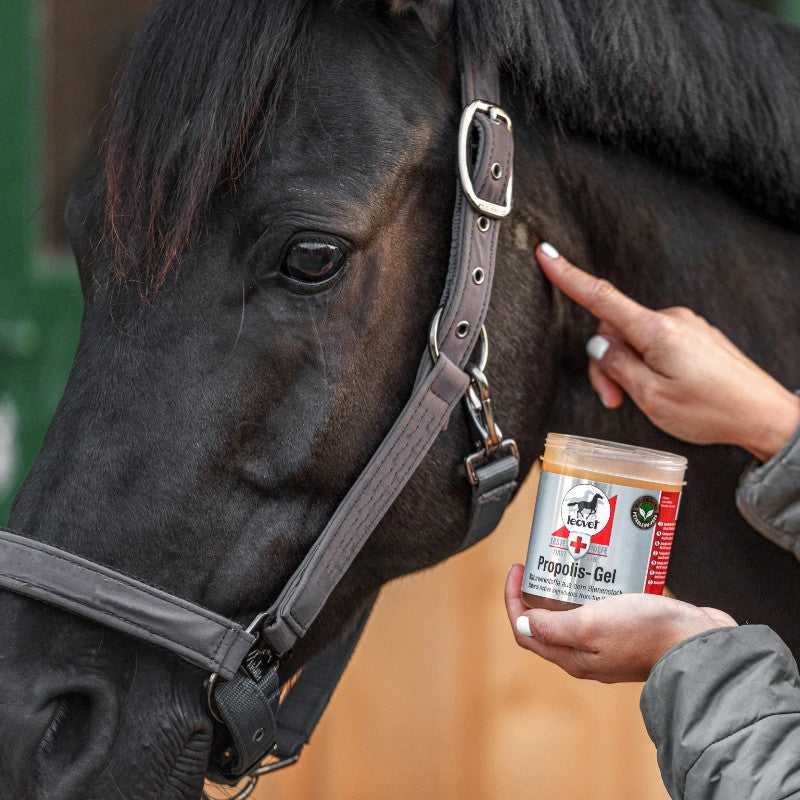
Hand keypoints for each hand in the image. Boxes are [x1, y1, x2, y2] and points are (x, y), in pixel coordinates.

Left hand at [505, 565, 736, 681]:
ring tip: (569, 562)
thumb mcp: (591, 625)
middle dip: (537, 593)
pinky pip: (601, 611)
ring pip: (574, 616)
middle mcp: (587, 655)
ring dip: (566, 590)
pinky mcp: (630, 633)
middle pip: (547, 624)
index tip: (518, 569)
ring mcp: (609, 645)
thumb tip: (522, 624)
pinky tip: (601, 573)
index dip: (514, 601)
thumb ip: (554, 627)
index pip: (526, 632)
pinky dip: (593, 592)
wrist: (700, 644)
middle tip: (543, 562)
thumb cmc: (648, 633)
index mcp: (572, 657)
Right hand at [536, 243, 799, 461]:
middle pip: (614, 329)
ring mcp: (685, 326)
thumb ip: (617, 367)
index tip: (547, 255)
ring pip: (634, 339)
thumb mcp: (652, 397)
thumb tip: (598, 345)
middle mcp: (672, 320)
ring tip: (642, 398)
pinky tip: (662, 388)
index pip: (601, 298)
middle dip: (607, 363)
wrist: (764, 415)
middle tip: (615, 398)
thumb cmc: (713, 410)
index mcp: (656, 331)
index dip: (568, 276)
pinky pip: (655, 343)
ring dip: (628, 368)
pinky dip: (647, 365)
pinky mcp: (695, 336)